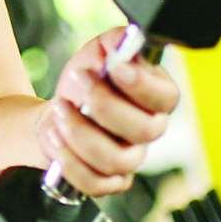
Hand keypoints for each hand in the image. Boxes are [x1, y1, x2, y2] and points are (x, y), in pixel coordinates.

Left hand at [37, 26, 179, 196]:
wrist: (57, 111)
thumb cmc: (85, 82)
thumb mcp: (97, 54)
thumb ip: (115, 43)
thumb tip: (127, 38)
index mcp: (154, 99)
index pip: (166, 97)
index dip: (142, 85)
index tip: (114, 67)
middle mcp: (148, 131)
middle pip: (144, 130)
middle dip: (104, 104)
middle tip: (75, 83)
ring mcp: (129, 160)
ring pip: (117, 160)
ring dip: (80, 132)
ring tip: (59, 110)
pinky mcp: (107, 181)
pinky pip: (94, 183)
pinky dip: (68, 160)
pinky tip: (54, 136)